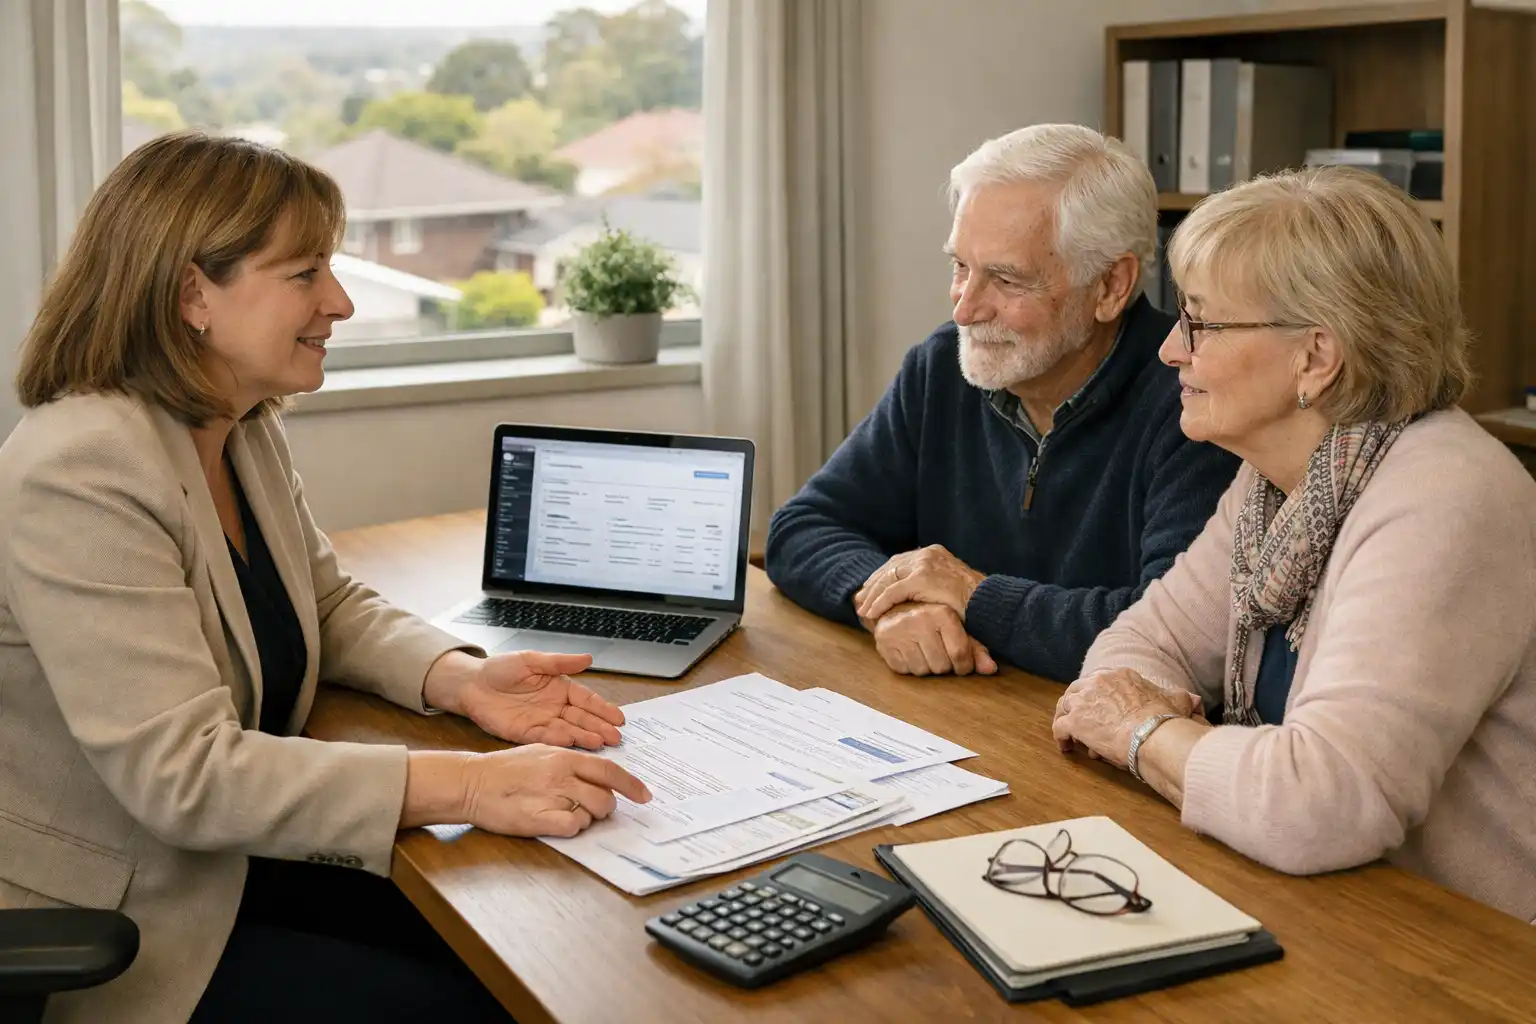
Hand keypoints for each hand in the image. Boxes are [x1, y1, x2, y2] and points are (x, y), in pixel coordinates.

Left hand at [427, 650, 625, 748]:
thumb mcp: (532, 660)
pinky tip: (572, 742)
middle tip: (616, 737)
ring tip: (600, 743)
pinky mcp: (526, 734)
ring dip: (584, 737)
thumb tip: (588, 658)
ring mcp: (542, 722)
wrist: (471, 685)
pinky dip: (558, 740)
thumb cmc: (500, 669)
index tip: (620, 718)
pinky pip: (545, 738)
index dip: (604, 709)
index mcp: (560, 688)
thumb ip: (559, 662)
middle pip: (582, 718)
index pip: (587, 700)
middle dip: (600, 727)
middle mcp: (555, 707)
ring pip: (568, 730)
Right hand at [463, 745, 651, 838]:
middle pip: (605, 796)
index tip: (644, 795)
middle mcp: (562, 774)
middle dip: (606, 807)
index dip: (631, 784)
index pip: (609, 770)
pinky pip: (573, 827)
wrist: (472, 782)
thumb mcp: (541, 752)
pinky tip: (558, 822)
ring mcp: (551, 796)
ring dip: (589, 818)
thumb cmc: (505, 769)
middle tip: (595, 810)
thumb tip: (597, 774)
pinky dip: (572, 828)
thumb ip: (570, 762)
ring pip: (592, 813)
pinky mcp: (539, 818)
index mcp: (564, 755)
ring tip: (569, 813)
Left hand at [854, 545, 985, 621]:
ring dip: (872, 595)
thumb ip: (930, 586)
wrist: (990, 604)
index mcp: (933, 553)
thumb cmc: (973, 603)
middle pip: (890, 567)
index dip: (881, 578)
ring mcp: (924, 564)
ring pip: (888, 579)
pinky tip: (871, 614)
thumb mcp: (949, 587)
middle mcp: (927, 553)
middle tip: (860, 601)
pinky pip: (893, 592)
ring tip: (862, 611)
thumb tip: (913, 597)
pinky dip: (880, 603)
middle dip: (872, 585)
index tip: (869, 592)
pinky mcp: (922, 578)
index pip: (899, 562)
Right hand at [872, 603, 996, 676]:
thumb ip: (975, 648)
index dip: (964, 666)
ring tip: (925, 651)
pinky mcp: (884, 642)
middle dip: (944, 666)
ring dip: (927, 667)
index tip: (962, 665)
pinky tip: (911, 652)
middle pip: (942, 666)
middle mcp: (919, 619)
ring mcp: (899, 630)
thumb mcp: (959, 628)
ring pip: (923, 671)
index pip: (960, 655)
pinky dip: (909, 666)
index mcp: (941, 613)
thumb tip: (991, 669)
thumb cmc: (934, 619)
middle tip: (941, 654)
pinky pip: (904, 670)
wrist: (899, 607)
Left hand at [1051, 668, 1202, 768]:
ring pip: (1065, 706)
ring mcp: (1084, 701)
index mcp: (1119, 675)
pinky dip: (1060, 737)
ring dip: (1065, 719)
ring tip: (1069, 734)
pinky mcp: (1075, 721)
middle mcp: (1097, 683)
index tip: (1100, 708)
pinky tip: (1066, 747)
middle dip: (1077, 704)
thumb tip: (1193, 700)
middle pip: (1077, 690)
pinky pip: (1059, 727)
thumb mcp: (1177, 701)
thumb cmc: (1165, 719)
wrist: (1153, 734)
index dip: (1098, 696)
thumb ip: (1181, 698)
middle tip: (1079, 719)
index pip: (1100, 682)